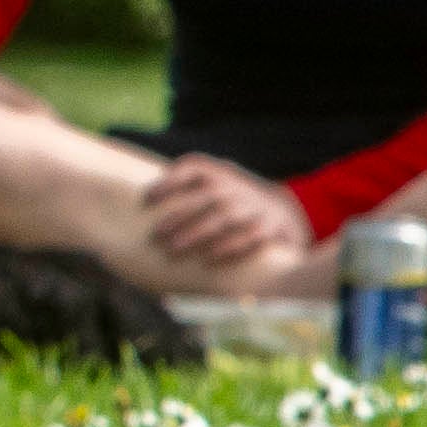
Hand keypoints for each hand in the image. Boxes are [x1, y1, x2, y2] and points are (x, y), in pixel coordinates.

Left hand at [142, 153, 312, 273]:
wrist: (285, 213)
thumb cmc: (234, 202)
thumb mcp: (216, 185)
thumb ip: (187, 189)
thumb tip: (141, 203)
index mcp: (220, 171)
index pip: (194, 167)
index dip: (169, 181)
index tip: (146, 199)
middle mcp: (238, 186)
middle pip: (205, 197)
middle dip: (178, 216)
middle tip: (154, 235)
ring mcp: (256, 206)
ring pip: (224, 218)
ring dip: (196, 234)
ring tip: (173, 249)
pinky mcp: (270, 228)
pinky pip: (249, 237)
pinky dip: (228, 247)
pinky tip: (209, 259)